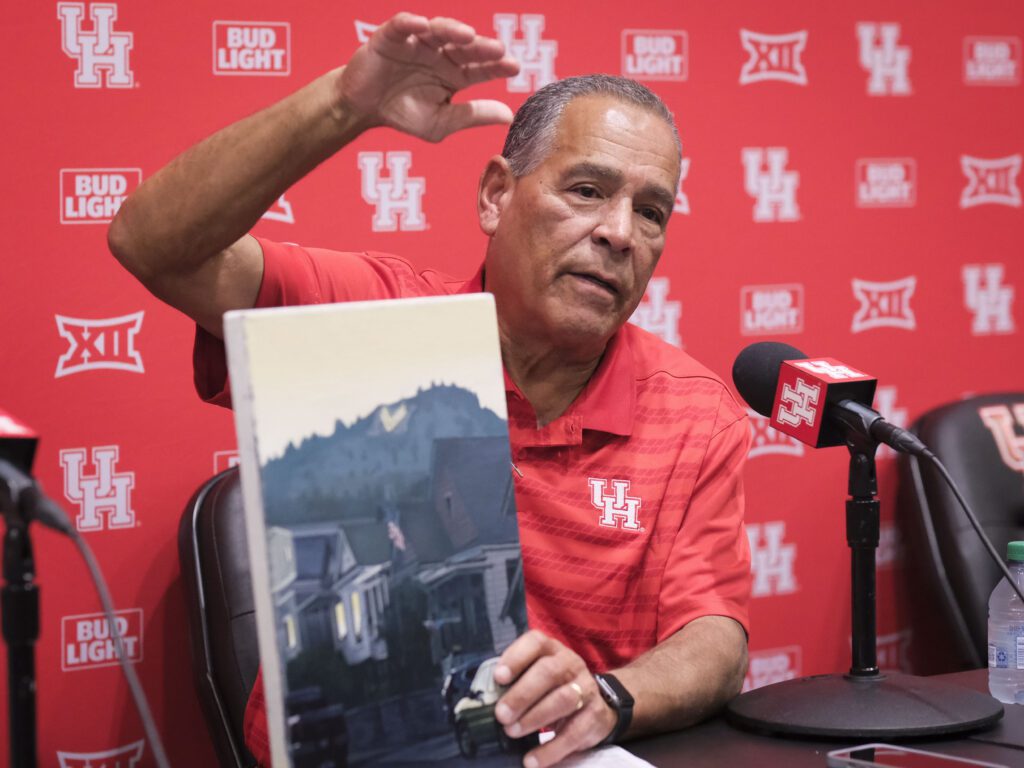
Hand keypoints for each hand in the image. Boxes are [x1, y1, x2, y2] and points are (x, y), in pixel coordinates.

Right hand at [337, 13, 519, 141]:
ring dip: (453, 30)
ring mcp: (417, 43)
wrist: (364, 109)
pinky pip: (403, 25)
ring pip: (439, 31)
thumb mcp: (442, 122)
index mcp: (456, 74)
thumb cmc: (403, 114)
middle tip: (499, 50)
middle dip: (482, 47)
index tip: (514, 67)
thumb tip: (509, 116)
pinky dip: (411, 23)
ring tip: (467, 35)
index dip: (497, 66)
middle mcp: (441, 54)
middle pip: (465, 47)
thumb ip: (473, 116)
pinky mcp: (391, 37)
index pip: (482, 67)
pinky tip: (423, 25)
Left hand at [494, 630, 616, 767]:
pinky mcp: (595, 715)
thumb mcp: (536, 676)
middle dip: (522, 694)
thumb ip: (515, 681)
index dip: (516, 658)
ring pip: (563, 699)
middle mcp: (570, 664)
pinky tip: (532, 760)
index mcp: (551, 650)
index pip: (536, 643)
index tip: (499, 677)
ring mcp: (586, 688)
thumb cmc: (552, 687)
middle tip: (501, 714)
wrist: (595, 703)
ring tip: (512, 732)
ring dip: (535, 718)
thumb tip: (484, 698)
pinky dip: (551, 749)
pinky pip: (574, 733)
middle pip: (549, 672)